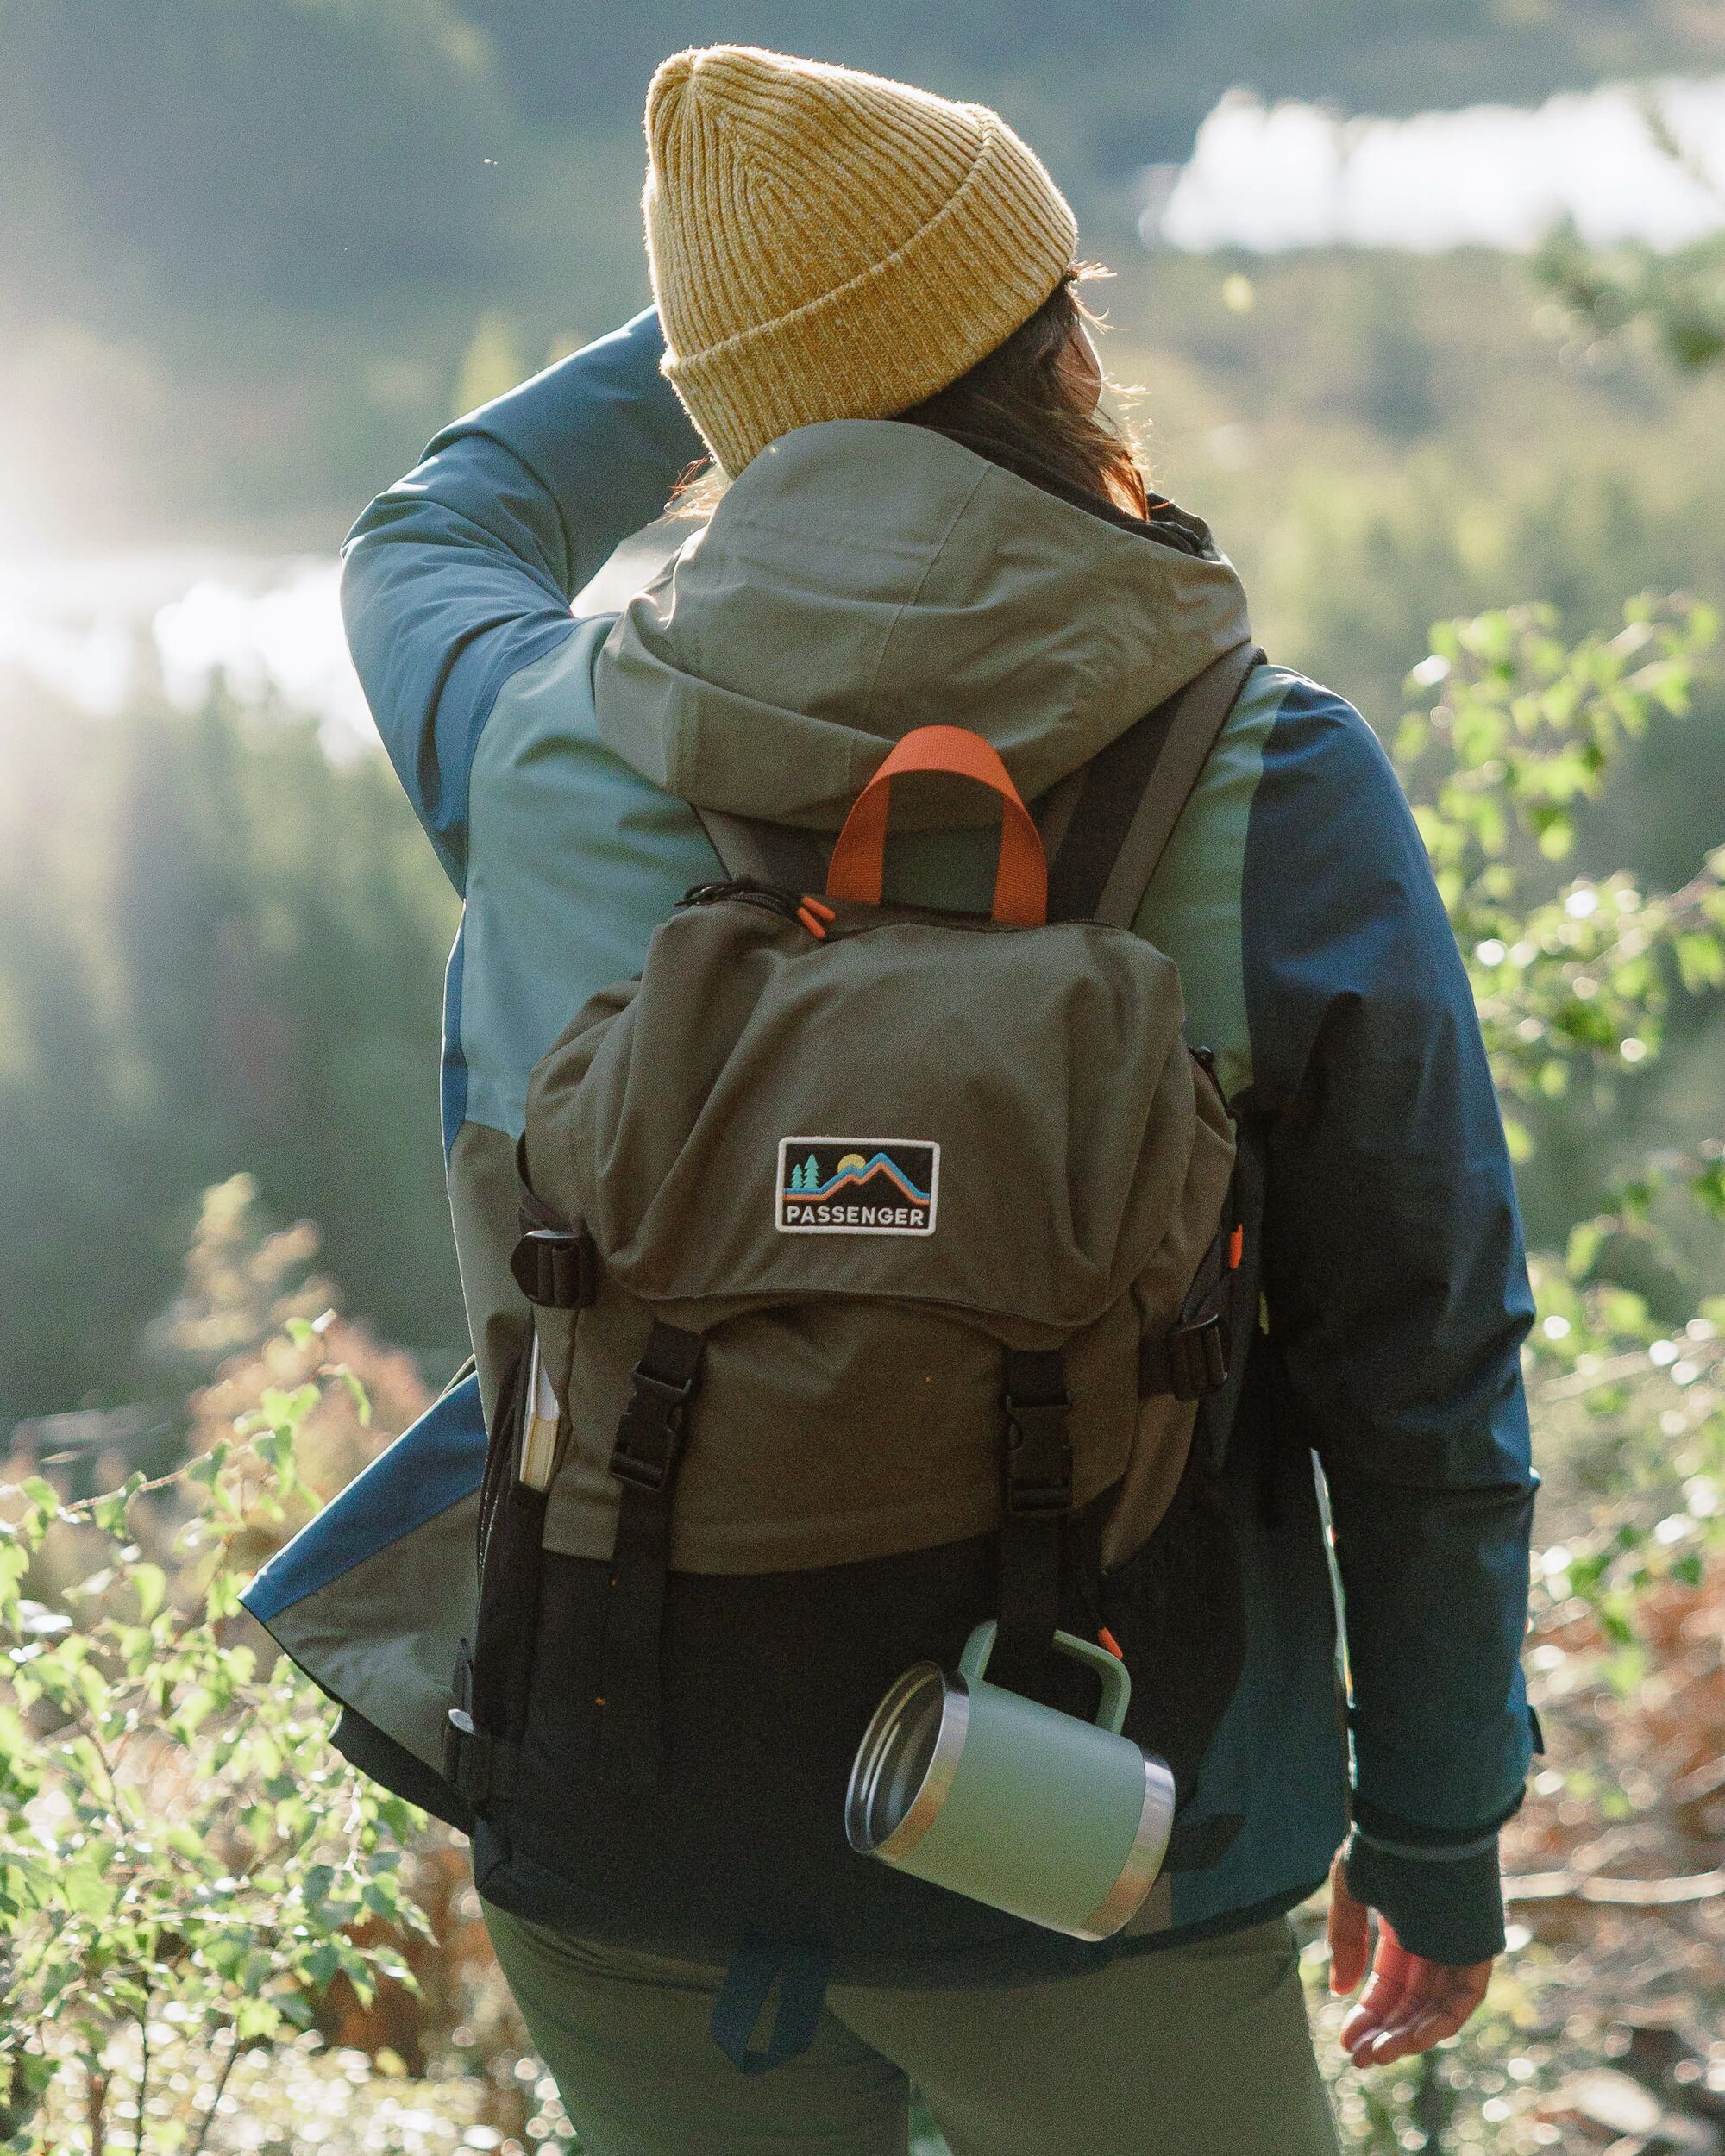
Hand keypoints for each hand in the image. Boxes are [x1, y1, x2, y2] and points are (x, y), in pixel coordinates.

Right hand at [1326, 1848, 1492, 2067]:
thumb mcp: (1350, 1892)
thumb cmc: (1382, 1846)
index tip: (1346, 2038)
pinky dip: (1438, 2022)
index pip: (1390, 1980)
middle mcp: (1434, 1938)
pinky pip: (1463, 1998)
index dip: (1369, 2010)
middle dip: (1384, 2029)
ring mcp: (1457, 1945)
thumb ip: (1346, 1940)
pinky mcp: (1478, 1949)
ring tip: (1376, 2054)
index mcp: (1404, 1921)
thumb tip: (1341, 1990)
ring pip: (1436, 2006)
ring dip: (1407, 2034)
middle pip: (1411, 1999)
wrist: (1419, 1821)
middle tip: (1358, 2057)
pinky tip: (1408, 2039)